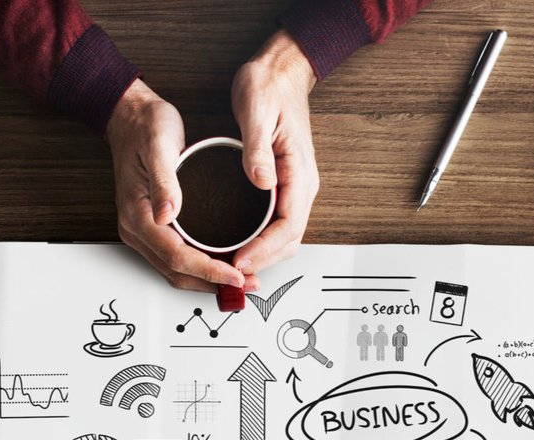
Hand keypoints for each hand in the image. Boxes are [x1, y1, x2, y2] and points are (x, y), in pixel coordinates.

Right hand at [106, 80, 249, 292]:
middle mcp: (137, 229)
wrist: (130, 117)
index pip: (176, 256)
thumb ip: (164, 181)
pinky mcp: (152, 227)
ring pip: (175, 270)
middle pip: (176, 272)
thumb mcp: (158, 145)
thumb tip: (168, 213)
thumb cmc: (145, 127)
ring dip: (207, 280)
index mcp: (138, 214)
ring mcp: (142, 231)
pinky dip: (199, 267)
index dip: (209, 270)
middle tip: (247, 284)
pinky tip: (221, 264)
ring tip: (240, 280)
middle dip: (212, 282)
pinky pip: (175, 257)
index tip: (236, 274)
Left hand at [229, 31, 318, 277]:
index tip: (240, 261)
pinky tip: (239, 246)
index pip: (288, 226)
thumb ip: (257, 149)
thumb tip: (261, 181)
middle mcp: (302, 185)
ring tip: (232, 267)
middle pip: (289, 240)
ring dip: (262, 256)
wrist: (281, 71)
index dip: (265, 249)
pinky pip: (276, 224)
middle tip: (231, 274)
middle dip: (262, 261)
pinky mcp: (283, 186)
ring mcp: (294, 187)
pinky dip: (261, 242)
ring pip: (284, 237)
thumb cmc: (269, 87)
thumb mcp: (257, 111)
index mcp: (299, 172)